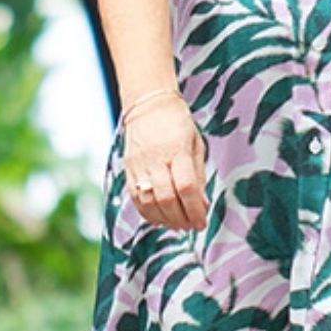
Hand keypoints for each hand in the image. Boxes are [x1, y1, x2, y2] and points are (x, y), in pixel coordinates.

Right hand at [121, 96, 209, 231]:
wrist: (148, 104)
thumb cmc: (178, 124)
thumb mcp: (196, 144)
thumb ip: (198, 175)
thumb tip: (203, 205)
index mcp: (177, 150)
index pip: (186, 187)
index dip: (195, 210)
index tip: (202, 223)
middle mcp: (156, 159)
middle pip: (166, 198)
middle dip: (181, 219)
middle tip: (191, 226)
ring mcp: (139, 165)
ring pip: (149, 202)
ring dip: (165, 220)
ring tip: (177, 225)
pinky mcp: (128, 170)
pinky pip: (135, 198)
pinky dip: (148, 214)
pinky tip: (160, 218)